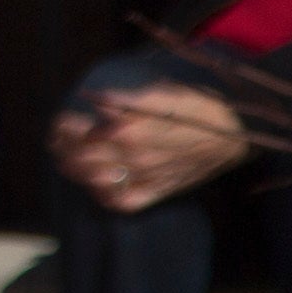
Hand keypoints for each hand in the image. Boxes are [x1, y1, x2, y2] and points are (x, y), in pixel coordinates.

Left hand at [53, 80, 249, 211]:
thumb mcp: (159, 92)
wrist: (233, 133)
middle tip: (58, 140)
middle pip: (80, 157)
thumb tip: (90, 97)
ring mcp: (144, 177)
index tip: (61, 120)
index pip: (76, 132)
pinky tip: (95, 183)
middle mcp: (133, 156)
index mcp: (128, 128)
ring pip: (94, 180)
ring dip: (75, 170)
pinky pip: (120, 200)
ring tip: (67, 160)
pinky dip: (101, 193)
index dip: (63, 126)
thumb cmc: (195, 106)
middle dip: (63, 148)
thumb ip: (121, 98)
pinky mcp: (156, 192)